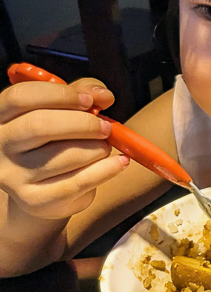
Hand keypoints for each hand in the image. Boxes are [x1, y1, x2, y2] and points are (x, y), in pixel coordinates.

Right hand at [0, 78, 127, 219]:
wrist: (45, 184)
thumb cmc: (56, 136)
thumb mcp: (65, 107)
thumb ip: (84, 92)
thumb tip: (103, 96)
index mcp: (2, 115)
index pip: (21, 97)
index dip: (61, 95)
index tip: (89, 101)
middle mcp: (0, 145)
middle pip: (39, 125)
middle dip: (83, 124)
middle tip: (106, 127)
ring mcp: (12, 176)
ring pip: (62, 156)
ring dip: (96, 148)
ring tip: (104, 147)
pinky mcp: (33, 200)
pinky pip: (76, 183)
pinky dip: (106, 170)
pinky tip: (118, 162)